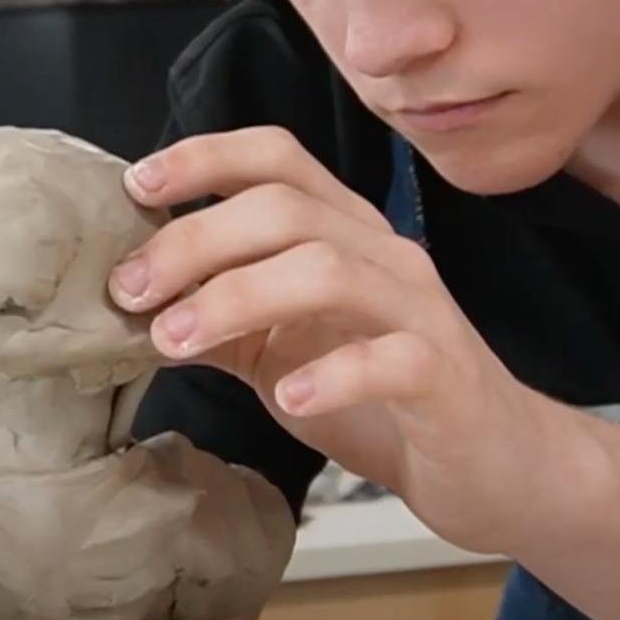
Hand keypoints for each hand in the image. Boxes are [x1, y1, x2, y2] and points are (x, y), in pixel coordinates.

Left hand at [108, 127, 584, 551]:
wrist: (491, 461)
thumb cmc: (378, 394)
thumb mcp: (283, 348)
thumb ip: (222, 317)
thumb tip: (134, 300)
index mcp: (343, 231)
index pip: (277, 158)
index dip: (205, 158)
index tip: (135, 186)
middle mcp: (382, 252)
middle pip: (286, 209)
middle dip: (195, 240)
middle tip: (129, 290)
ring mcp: (419, 310)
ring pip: (328, 269)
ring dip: (239, 297)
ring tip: (173, 340)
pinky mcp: (445, 376)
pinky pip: (392, 358)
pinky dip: (333, 372)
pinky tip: (287, 398)